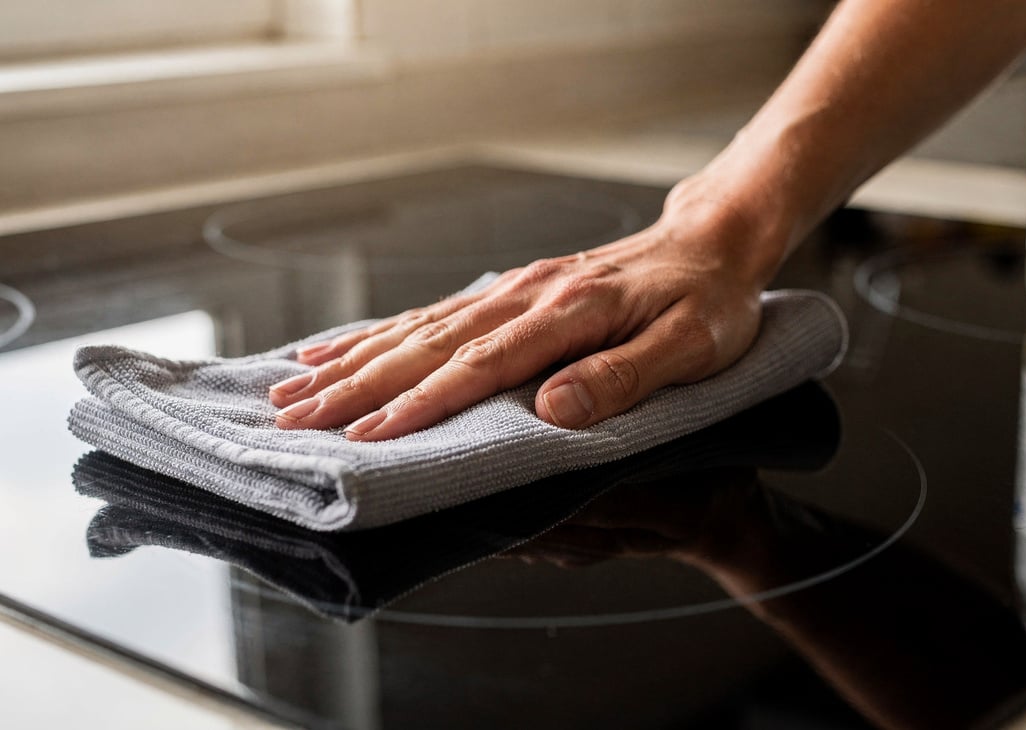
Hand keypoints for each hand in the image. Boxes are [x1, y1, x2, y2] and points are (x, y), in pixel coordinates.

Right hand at [269, 192, 778, 439]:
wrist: (712, 243)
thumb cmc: (708, 302)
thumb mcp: (690, 347)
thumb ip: (622, 377)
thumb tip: (552, 412)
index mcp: (568, 313)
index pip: (481, 366)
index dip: (422, 404)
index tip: (368, 437)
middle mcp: (526, 296)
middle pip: (428, 345)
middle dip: (357, 387)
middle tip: (294, 422)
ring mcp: (513, 291)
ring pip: (417, 329)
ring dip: (352, 362)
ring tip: (291, 391)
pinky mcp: (510, 293)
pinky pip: (431, 315)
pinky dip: (378, 335)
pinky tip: (339, 350)